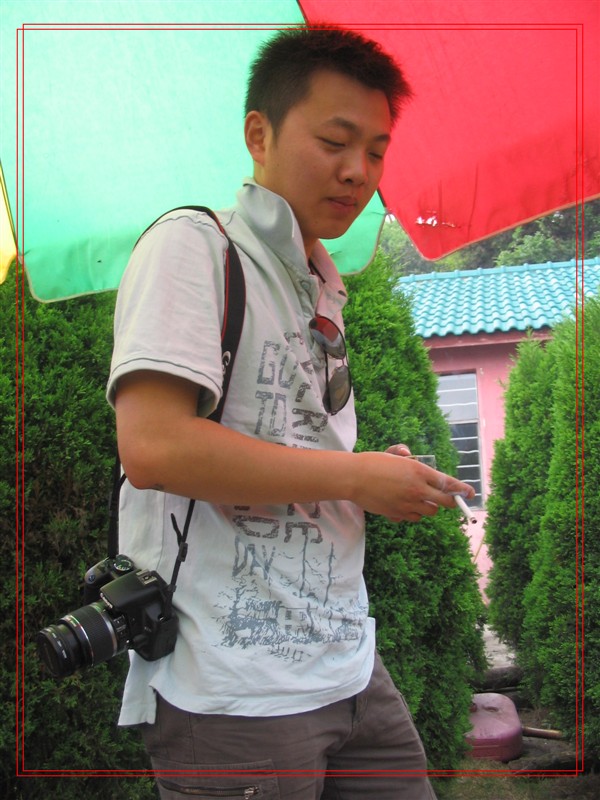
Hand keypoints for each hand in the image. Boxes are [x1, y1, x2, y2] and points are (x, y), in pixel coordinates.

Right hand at [351, 449, 473, 522]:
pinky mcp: (398, 514)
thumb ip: (405, 455)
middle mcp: (418, 489)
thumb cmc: (372, 463)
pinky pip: (414, 518)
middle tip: (449, 499)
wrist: (353, 477)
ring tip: (421, 499)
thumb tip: (409, 453)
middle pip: (445, 502)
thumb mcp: (392, 454)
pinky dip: (414, 513)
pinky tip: (406, 505)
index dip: (462, 490)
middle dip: (450, 501)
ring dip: (430, 507)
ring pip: (430, 512)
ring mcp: (408, 504)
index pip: (449, 483)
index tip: (470, 493)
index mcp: (419, 471)